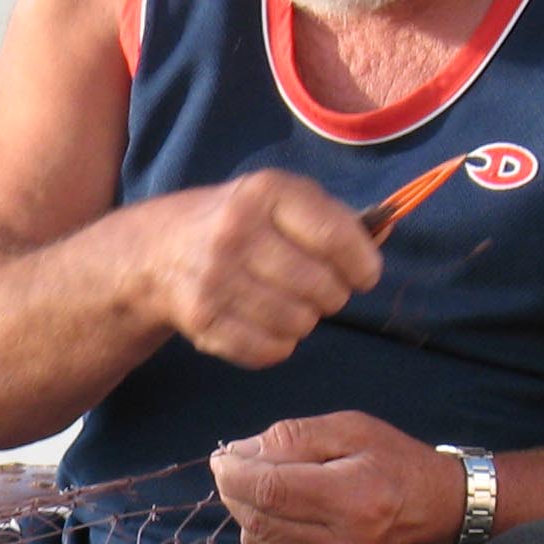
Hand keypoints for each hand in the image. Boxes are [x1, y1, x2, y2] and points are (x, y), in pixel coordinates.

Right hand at [120, 173, 380, 367]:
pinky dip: (278, 346)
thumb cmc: (240, 223)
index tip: (363, 276)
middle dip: (332, 297)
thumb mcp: (281, 201)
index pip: (337, 238)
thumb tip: (386, 231)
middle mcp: (236, 231)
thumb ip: (333, 218)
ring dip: (304, 322)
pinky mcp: (202, 320)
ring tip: (290, 306)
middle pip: (322, 288)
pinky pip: (268, 351)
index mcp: (265, 192)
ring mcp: (215, 278)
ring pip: (299, 324)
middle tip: (319, 292)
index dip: (362, 265)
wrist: (157, 252)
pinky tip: (268, 326)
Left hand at [211, 415, 465, 543]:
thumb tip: (237, 453)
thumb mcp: (351, 431)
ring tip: (274, 494)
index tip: (224, 459)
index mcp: (353, 498)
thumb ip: (292, 437)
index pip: (269, 490)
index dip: (234, 473)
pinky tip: (286, 522)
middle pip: (257, 519)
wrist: (439, 518)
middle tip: (243, 471)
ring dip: (249, 515)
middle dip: (236, 491)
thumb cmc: (394, 465)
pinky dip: (261, 540)